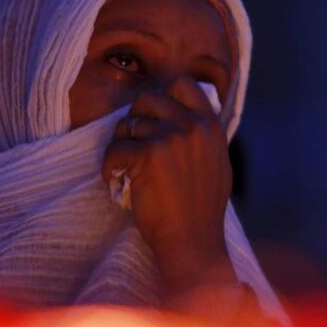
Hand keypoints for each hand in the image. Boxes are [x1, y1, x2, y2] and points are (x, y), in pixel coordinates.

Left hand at [102, 76, 236, 296]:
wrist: (192, 242)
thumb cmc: (202, 210)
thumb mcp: (216, 163)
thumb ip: (202, 136)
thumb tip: (186, 115)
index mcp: (211, 125)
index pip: (183, 84)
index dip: (163, 97)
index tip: (154, 119)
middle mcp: (192, 126)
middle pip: (148, 98)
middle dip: (135, 119)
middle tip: (133, 145)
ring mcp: (170, 138)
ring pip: (127, 125)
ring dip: (121, 146)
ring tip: (125, 169)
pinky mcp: (146, 155)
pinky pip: (115, 149)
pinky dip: (110, 167)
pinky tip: (117, 182)